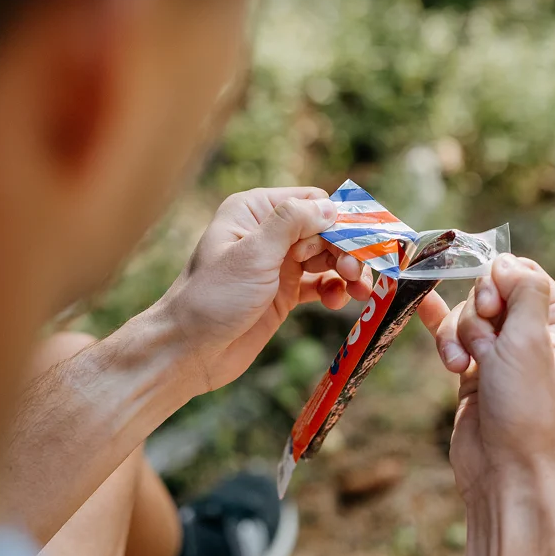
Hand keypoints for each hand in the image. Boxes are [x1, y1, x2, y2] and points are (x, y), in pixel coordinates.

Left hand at [160, 187, 374, 392]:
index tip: (364, 242)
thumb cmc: (212, 298)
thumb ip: (292, 224)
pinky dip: (335, 290)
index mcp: (255, 211)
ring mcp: (278, 264)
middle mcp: (269, 233)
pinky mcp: (284, 294)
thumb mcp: (253, 254)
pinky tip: (338, 302)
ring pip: (329, 259)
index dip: (341, 220)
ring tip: (358, 291)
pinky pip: (321, 284)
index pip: (312, 203)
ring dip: (348, 272)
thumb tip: (331, 207)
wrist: (190, 352)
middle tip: (358, 273)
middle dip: (348, 250)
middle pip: (327, 231)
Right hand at [435, 254, 554, 501]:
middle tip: (484, 342)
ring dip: (458, 337)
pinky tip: (423, 308)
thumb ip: (521, 290)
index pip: (524, 273)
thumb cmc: (527, 408)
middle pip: (490, 291)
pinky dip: (442, 334)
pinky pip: (453, 337)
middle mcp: (535, 333)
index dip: (498, 280)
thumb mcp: (531, 340)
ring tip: (462, 367)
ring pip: (467, 316)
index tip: (491, 304)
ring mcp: (503, 352)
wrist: (506, 470)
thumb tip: (504, 261)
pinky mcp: (476, 369)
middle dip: (477, 314)